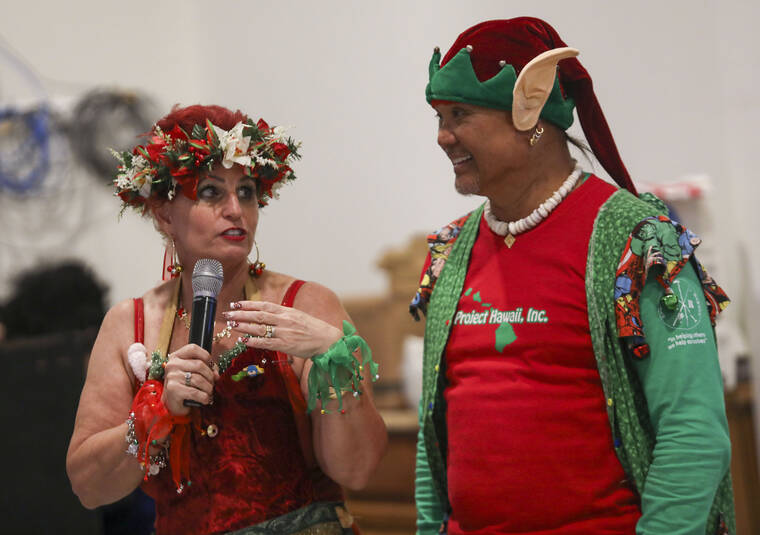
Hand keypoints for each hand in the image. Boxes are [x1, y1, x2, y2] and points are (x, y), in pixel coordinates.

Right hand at [161, 344, 218, 414]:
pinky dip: (204, 397)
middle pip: (199, 365)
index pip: (193, 349)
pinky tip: (205, 399)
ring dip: (208, 388)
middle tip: (213, 383)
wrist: (172, 403)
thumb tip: (216, 374)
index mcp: (176, 356)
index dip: (206, 357)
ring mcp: (172, 376)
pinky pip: (195, 392)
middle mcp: (172, 365)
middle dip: (210, 376)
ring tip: (209, 392)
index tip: (212, 367)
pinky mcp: (173, 389)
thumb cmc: (185, 385)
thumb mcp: (194, 372)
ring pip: (199, 380)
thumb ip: (206, 368)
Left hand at [224, 301, 341, 357]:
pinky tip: (243, 341)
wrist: (327, 339)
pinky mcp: (286, 345)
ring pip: (260, 328)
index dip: (248, 304)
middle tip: (227, 314)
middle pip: (258, 315)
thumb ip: (282, 315)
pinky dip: (254, 341)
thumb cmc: (313, 328)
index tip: (236, 304)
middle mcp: (284, 320)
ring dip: (244, 326)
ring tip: (232, 325)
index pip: (264, 305)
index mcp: (287, 311)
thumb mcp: (298, 316)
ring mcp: (284, 332)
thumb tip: (267, 313)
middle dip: (241, 314)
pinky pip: (266, 343)